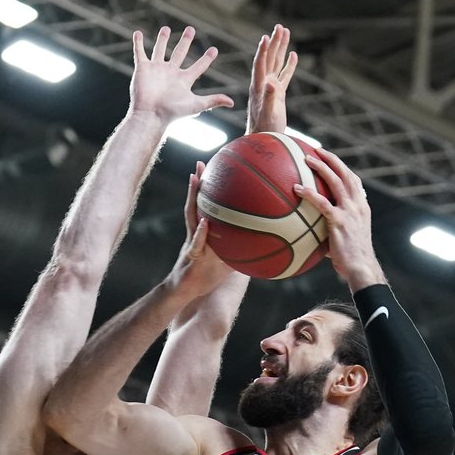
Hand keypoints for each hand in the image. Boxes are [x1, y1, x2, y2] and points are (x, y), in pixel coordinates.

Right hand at [130, 26, 235, 124]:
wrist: (151, 115)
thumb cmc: (172, 112)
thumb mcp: (196, 104)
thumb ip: (213, 100)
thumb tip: (232, 103)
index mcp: (183, 80)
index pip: (198, 66)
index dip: (206, 59)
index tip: (214, 50)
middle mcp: (171, 73)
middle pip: (180, 53)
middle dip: (185, 41)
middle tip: (191, 29)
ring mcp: (156, 70)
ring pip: (160, 50)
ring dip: (162, 39)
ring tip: (166, 28)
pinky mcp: (143, 69)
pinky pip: (140, 53)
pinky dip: (138, 43)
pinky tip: (138, 33)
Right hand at [166, 161, 234, 297]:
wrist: (186, 292)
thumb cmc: (207, 277)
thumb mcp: (229, 262)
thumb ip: (243, 252)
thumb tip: (267, 247)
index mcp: (205, 231)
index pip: (208, 206)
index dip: (211, 189)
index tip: (217, 169)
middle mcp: (196, 232)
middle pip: (197, 203)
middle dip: (199, 183)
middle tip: (202, 162)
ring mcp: (192, 242)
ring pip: (190, 215)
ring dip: (193, 197)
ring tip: (195, 178)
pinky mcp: (191, 257)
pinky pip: (196, 243)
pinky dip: (201, 233)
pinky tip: (205, 223)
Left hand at [247, 24, 296, 134]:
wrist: (264, 140)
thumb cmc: (265, 130)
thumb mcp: (268, 114)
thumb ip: (269, 98)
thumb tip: (270, 84)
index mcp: (258, 87)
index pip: (260, 64)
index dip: (263, 50)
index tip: (266, 36)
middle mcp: (263, 84)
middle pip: (269, 58)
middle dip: (274, 42)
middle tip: (279, 26)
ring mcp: (271, 88)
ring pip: (276, 63)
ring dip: (281, 48)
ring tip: (285, 32)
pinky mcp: (278, 94)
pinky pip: (284, 76)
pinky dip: (289, 65)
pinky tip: (293, 55)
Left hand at [293, 147, 386, 288]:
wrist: (361, 268)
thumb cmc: (350, 259)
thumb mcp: (345, 239)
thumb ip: (332, 229)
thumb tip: (312, 231)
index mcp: (361, 207)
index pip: (353, 181)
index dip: (342, 168)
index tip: (330, 159)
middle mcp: (358, 205)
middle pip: (345, 174)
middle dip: (331, 159)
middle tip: (317, 150)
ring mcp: (349, 211)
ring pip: (336, 181)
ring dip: (321, 167)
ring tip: (306, 159)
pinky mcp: (339, 221)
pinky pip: (322, 202)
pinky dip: (309, 193)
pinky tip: (296, 188)